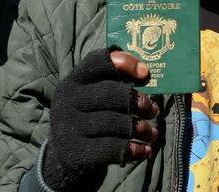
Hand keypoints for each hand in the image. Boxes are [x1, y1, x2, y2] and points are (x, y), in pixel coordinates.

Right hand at [42, 48, 158, 190]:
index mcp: (74, 81)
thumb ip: (118, 82)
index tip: (145, 73)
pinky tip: (145, 150)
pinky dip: (134, 150)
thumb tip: (145, 75)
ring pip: (114, 123)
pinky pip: (112, 149)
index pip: (97, 61)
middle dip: (137, 101)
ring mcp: (69, 128)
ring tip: (151, 133)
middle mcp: (67, 102)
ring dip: (141, 128)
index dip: (125, 63)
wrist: (65, 156)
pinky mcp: (75, 154)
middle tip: (152, 110)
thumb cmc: (92, 117)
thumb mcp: (97, 95)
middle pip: (110, 93)